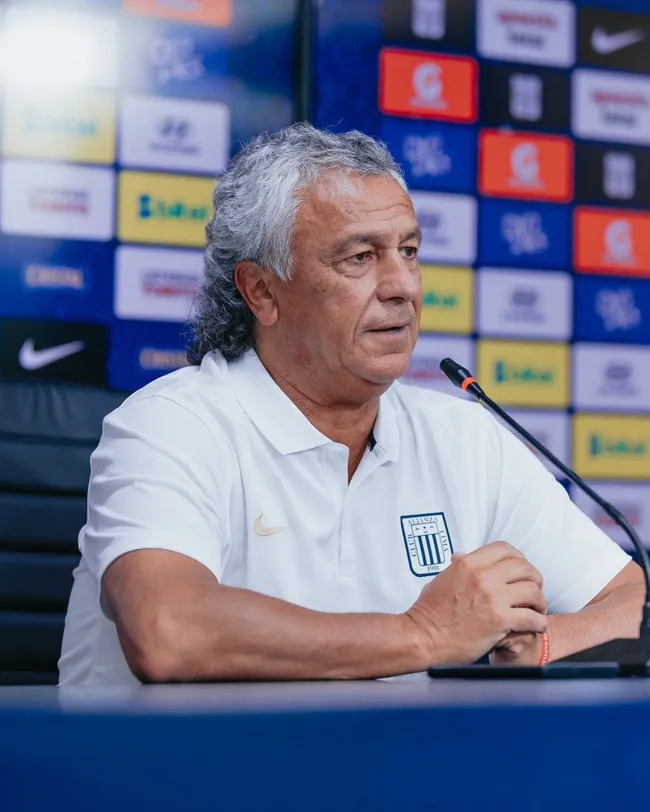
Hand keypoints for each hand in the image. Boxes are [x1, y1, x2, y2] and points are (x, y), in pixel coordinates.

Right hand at [405, 541, 547, 666]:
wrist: (422, 637)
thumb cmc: (429, 612)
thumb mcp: (442, 579)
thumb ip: (458, 567)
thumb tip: (461, 557)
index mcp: (468, 563)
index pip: (505, 549)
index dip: (519, 558)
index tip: (521, 570)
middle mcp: (482, 576)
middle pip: (524, 567)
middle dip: (534, 579)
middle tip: (534, 590)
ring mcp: (492, 598)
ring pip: (532, 591)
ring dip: (539, 601)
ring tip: (537, 609)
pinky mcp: (499, 620)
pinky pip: (532, 618)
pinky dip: (539, 622)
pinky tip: (536, 625)